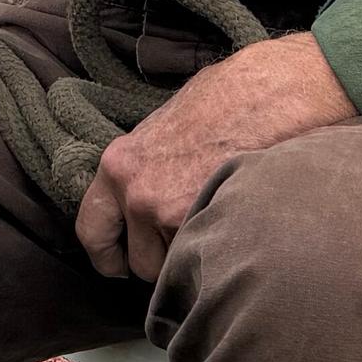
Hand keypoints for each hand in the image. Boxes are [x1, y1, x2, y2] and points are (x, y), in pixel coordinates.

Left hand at [74, 34, 355, 285]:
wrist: (271, 93)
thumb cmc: (224, 99)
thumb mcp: (162, 128)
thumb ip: (144, 168)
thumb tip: (142, 196)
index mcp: (118, 165)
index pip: (91, 231)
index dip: (106, 255)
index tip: (118, 265)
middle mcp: (136, 195)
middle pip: (137, 263)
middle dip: (159, 263)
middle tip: (180, 250)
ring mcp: (171, 215)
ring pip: (175, 268)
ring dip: (194, 259)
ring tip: (218, 228)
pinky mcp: (208, 225)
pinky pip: (207, 261)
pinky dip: (220, 254)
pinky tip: (237, 230)